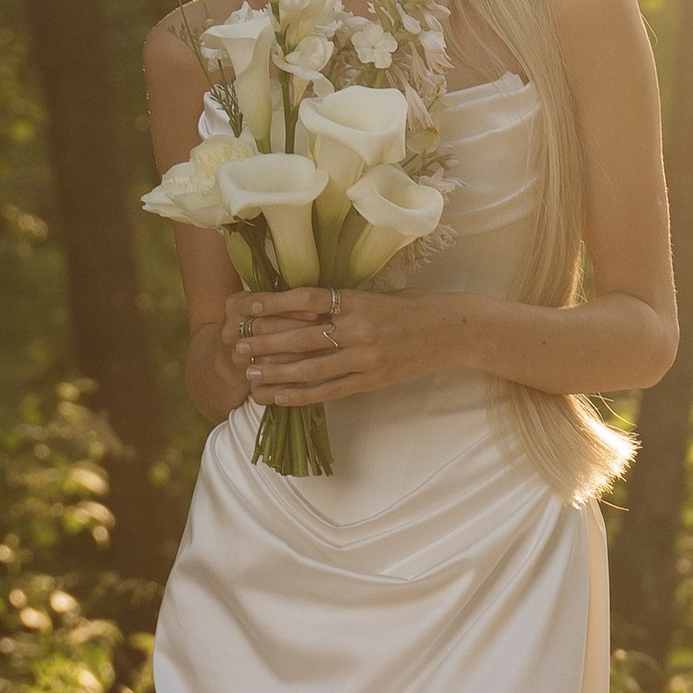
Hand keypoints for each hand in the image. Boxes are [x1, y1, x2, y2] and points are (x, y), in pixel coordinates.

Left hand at [226, 282, 469, 407]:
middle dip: (267, 343)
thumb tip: (310, 303)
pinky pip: (330, 391)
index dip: (278, 303)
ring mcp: (366, 357)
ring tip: (250, 376)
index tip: (251, 307)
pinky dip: (302, 396)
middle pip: (303, 337)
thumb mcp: (381, 294)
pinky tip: (279, 398)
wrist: (454, 331)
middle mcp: (359, 329)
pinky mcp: (372, 380)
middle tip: (238, 348)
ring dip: (278, 373)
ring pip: (312, 368)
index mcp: (359, 301)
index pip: (310, 299)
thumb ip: (347, 300)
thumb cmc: (417, 307)